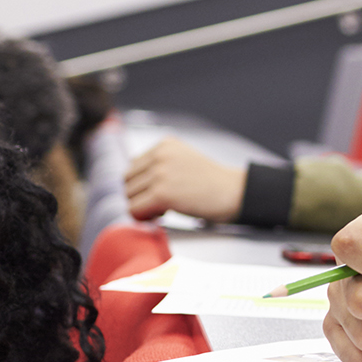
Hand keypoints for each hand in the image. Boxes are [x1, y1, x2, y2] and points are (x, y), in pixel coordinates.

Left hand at [124, 137, 243, 221]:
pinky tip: (162, 214)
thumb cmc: (211, 182)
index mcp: (165, 144)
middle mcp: (160, 155)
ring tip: (165, 207)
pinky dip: (144, 217)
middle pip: (127, 181)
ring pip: (129, 196)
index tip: (164, 190)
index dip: (144, 184)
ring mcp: (160, 173)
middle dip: (141, 195)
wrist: (234, 192)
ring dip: (143, 206)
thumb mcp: (183, 160)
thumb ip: (157, 164)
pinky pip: (134, 209)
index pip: (133, 167)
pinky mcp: (161, 193)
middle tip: (163, 202)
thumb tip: (128, 184)